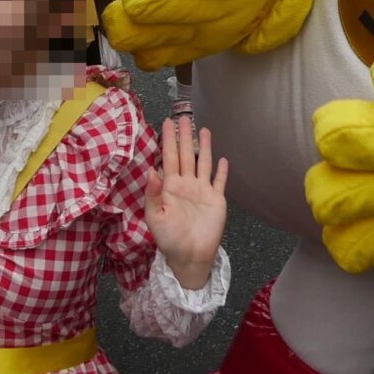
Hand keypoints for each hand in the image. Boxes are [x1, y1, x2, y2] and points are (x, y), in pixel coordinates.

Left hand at [144, 116, 227, 288]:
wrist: (190, 258)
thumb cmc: (169, 240)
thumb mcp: (156, 218)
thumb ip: (153, 194)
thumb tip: (151, 170)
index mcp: (170, 187)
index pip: (168, 158)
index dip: (167, 140)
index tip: (167, 122)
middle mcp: (186, 185)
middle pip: (185, 155)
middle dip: (184, 136)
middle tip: (184, 115)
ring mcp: (202, 191)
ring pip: (202, 163)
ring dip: (203, 146)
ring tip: (203, 129)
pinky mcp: (217, 200)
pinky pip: (219, 181)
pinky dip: (221, 170)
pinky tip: (222, 158)